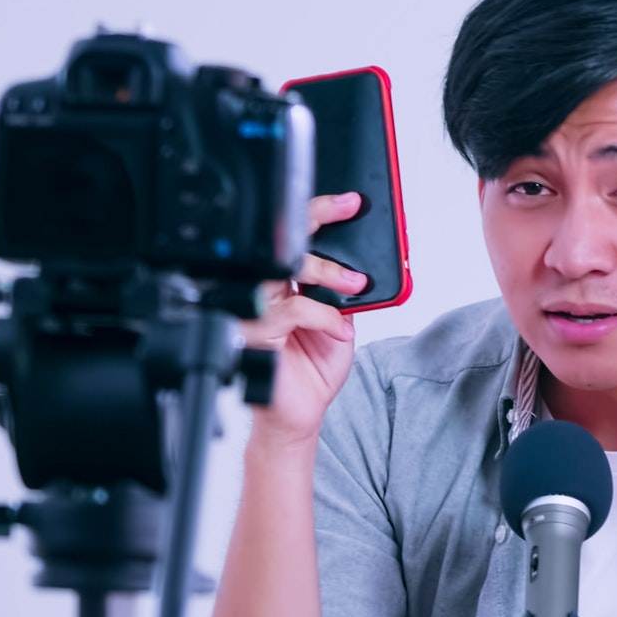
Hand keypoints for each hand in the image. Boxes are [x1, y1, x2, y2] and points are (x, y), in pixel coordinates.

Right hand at [241, 192, 367, 450]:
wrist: (299, 414)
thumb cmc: (311, 372)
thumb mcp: (340, 325)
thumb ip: (341, 295)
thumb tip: (360, 267)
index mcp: (284, 286)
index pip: (294, 240)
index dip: (319, 214)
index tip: (350, 201)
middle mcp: (266, 292)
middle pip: (282, 241)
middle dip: (317, 216)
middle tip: (347, 207)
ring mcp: (257, 309)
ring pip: (285, 268)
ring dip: (326, 271)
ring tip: (353, 283)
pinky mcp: (256, 332)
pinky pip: (291, 309)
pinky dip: (323, 317)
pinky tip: (337, 331)